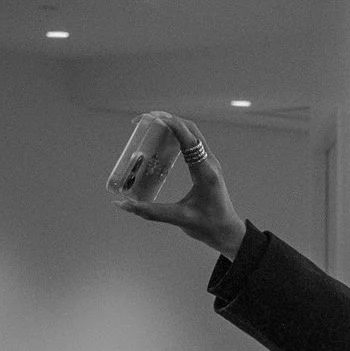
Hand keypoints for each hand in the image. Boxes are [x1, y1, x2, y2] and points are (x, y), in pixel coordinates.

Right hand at [119, 113, 244, 257]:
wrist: (228, 232)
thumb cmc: (207, 227)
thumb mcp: (178, 219)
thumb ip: (150, 211)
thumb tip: (121, 204)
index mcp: (206, 173)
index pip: (189, 140)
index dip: (171, 125)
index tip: (150, 118)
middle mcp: (210, 163)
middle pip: (191, 129)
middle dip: (168, 119)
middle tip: (144, 120)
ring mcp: (211, 162)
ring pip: (193, 133)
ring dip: (173, 125)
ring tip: (150, 125)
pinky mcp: (208, 166)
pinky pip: (193, 143)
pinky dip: (178, 135)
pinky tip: (162, 140)